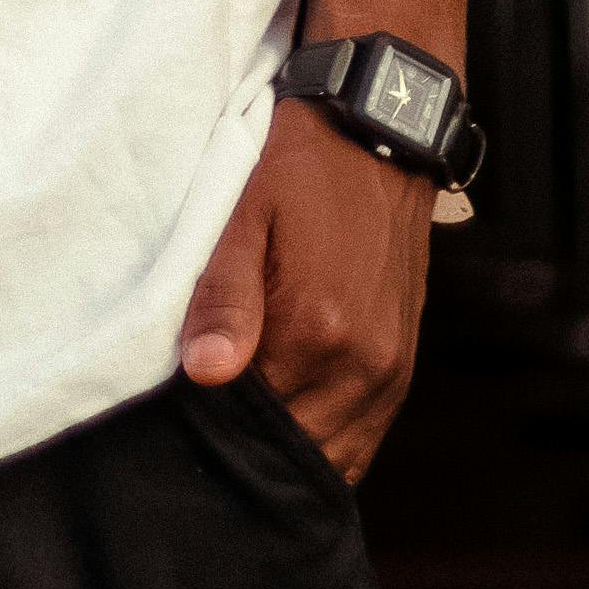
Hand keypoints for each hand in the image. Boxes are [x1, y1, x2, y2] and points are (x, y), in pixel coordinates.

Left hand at [179, 99, 432, 483]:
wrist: (381, 133)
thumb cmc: (303, 167)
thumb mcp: (246, 213)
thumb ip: (224, 295)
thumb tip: (205, 374)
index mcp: (316, 329)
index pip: (251, 418)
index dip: (213, 419)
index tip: (185, 405)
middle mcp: (362, 365)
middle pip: (294, 447)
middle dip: (251, 443)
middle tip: (212, 416)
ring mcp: (390, 372)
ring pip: (333, 455)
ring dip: (291, 448)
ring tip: (251, 418)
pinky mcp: (403, 368)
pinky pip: (364, 438)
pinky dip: (328, 441)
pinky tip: (293, 420)